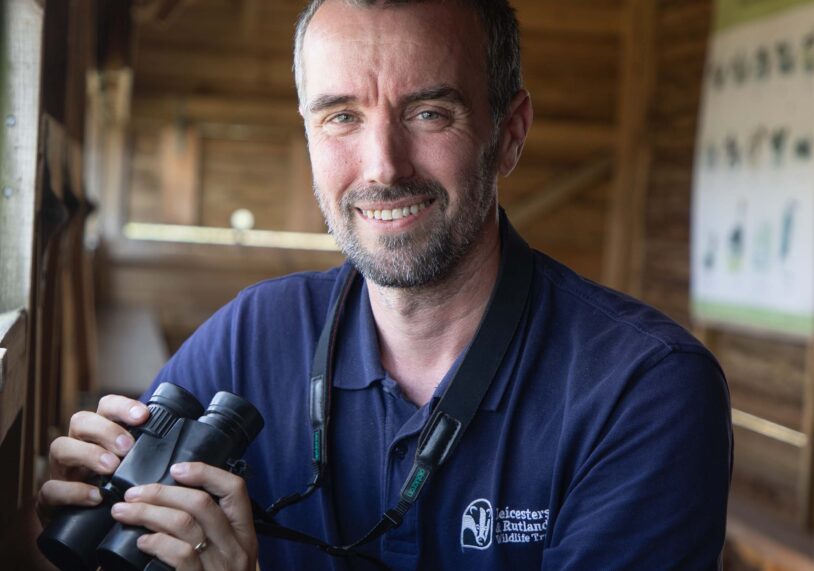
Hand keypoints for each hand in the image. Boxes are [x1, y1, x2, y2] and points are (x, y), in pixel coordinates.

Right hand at [37, 394, 149, 523]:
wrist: (94, 527)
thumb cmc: (122, 487)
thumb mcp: (137, 466)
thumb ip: (151, 452)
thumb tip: (187, 443)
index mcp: (101, 431)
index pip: (106, 406)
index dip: (123, 407)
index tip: (144, 415)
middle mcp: (78, 443)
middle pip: (81, 420)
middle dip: (106, 430)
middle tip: (128, 447)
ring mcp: (62, 468)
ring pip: (61, 446)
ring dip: (88, 454)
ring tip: (112, 467)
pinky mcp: (51, 497)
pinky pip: (51, 489)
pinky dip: (73, 491)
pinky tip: (95, 497)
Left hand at [109, 461, 257, 570]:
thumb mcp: (225, 561)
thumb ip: (211, 536)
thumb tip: (173, 506)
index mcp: (244, 537)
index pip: (236, 490)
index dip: (207, 472)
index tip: (178, 468)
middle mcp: (237, 549)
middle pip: (202, 502)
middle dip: (162, 492)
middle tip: (134, 493)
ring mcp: (221, 568)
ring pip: (186, 523)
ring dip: (149, 512)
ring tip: (125, 512)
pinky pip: (181, 553)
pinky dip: (156, 541)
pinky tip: (141, 541)